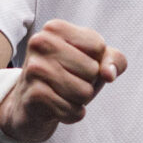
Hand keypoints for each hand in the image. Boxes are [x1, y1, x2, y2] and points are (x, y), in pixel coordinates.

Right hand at [0, 20, 127, 142]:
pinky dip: (70, 114)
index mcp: (55, 28)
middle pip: (93, 70)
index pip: (99, 47)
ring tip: (61, 94)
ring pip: (84, 92)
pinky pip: (73, 111)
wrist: (29, 104)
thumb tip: (109, 74)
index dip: (96, 62)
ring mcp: (35, 68)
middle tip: (66, 82)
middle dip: (87, 83)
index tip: (76, 64)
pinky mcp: (34, 94)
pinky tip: (56, 108)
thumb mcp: (93, 61)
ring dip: (79, 100)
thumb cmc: (65, 76)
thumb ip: (113, 60)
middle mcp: (41, 43)